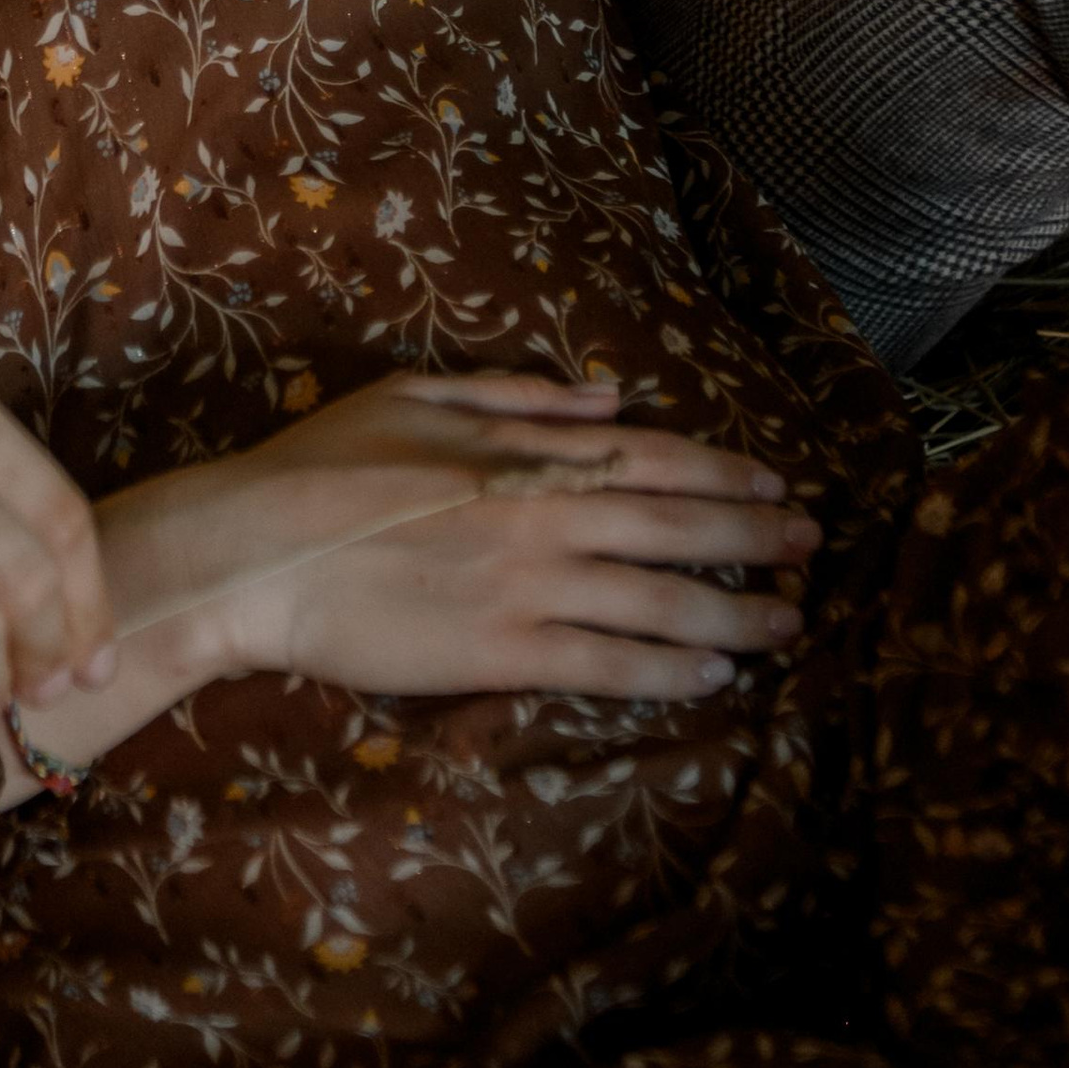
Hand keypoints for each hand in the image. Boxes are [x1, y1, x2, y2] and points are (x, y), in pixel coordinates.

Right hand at [97, 370, 817, 708]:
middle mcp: (547, 513)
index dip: (727, 470)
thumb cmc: (321, 463)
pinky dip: (668, 670)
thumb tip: (610, 396)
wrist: (256, 547)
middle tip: (812, 548)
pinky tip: (712, 675)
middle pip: (678, 524)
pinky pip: (607, 665)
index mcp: (528, 449)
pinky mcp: (502, 652)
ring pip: (660, 601)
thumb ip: (518, 393)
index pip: (656, 456)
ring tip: (788, 622)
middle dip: (756, 537)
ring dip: (736, 612)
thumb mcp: (417, 394)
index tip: (778, 482)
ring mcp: (530, 586)